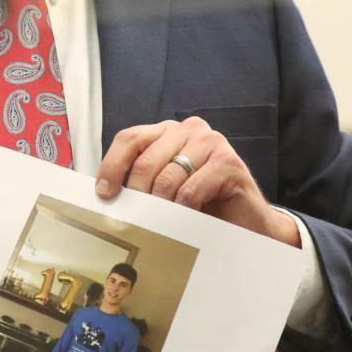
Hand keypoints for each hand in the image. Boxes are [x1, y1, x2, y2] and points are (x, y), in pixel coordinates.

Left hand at [95, 117, 297, 246]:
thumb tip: (104, 193)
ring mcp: (210, 141)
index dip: (112, 166)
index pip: (130, 139)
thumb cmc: (203, 204)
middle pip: (146, 161)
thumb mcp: (165, 187)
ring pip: (167, 178)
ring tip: (165, 222)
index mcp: (168, 131)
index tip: (104, 193)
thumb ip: (142, 180)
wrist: (246, 221)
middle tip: (137, 218)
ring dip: (162, 206)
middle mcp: (188, 129)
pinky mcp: (228, 161)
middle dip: (138, 195)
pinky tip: (188, 218)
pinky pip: (190, 190)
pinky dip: (184, 210)